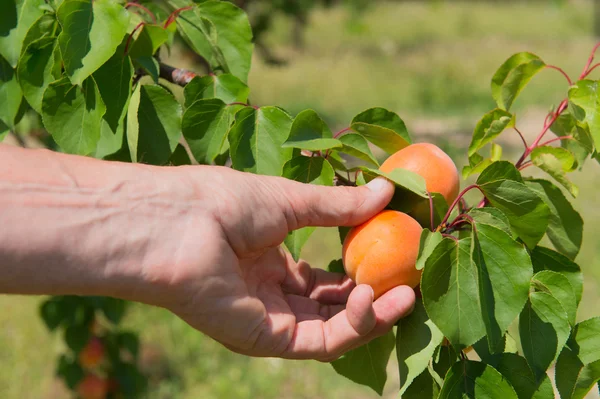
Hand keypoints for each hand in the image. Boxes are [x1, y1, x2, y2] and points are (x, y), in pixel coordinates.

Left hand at [155, 166, 415, 360]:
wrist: (179, 221)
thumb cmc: (225, 202)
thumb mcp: (292, 201)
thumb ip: (339, 206)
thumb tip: (387, 190)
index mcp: (272, 262)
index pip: (325, 279)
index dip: (361, 272)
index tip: (396, 257)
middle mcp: (271, 294)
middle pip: (332, 308)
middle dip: (373, 298)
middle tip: (410, 282)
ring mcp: (268, 319)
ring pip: (332, 330)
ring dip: (372, 315)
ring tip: (405, 293)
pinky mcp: (265, 339)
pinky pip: (321, 341)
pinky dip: (354, 325)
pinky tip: (375, 298)